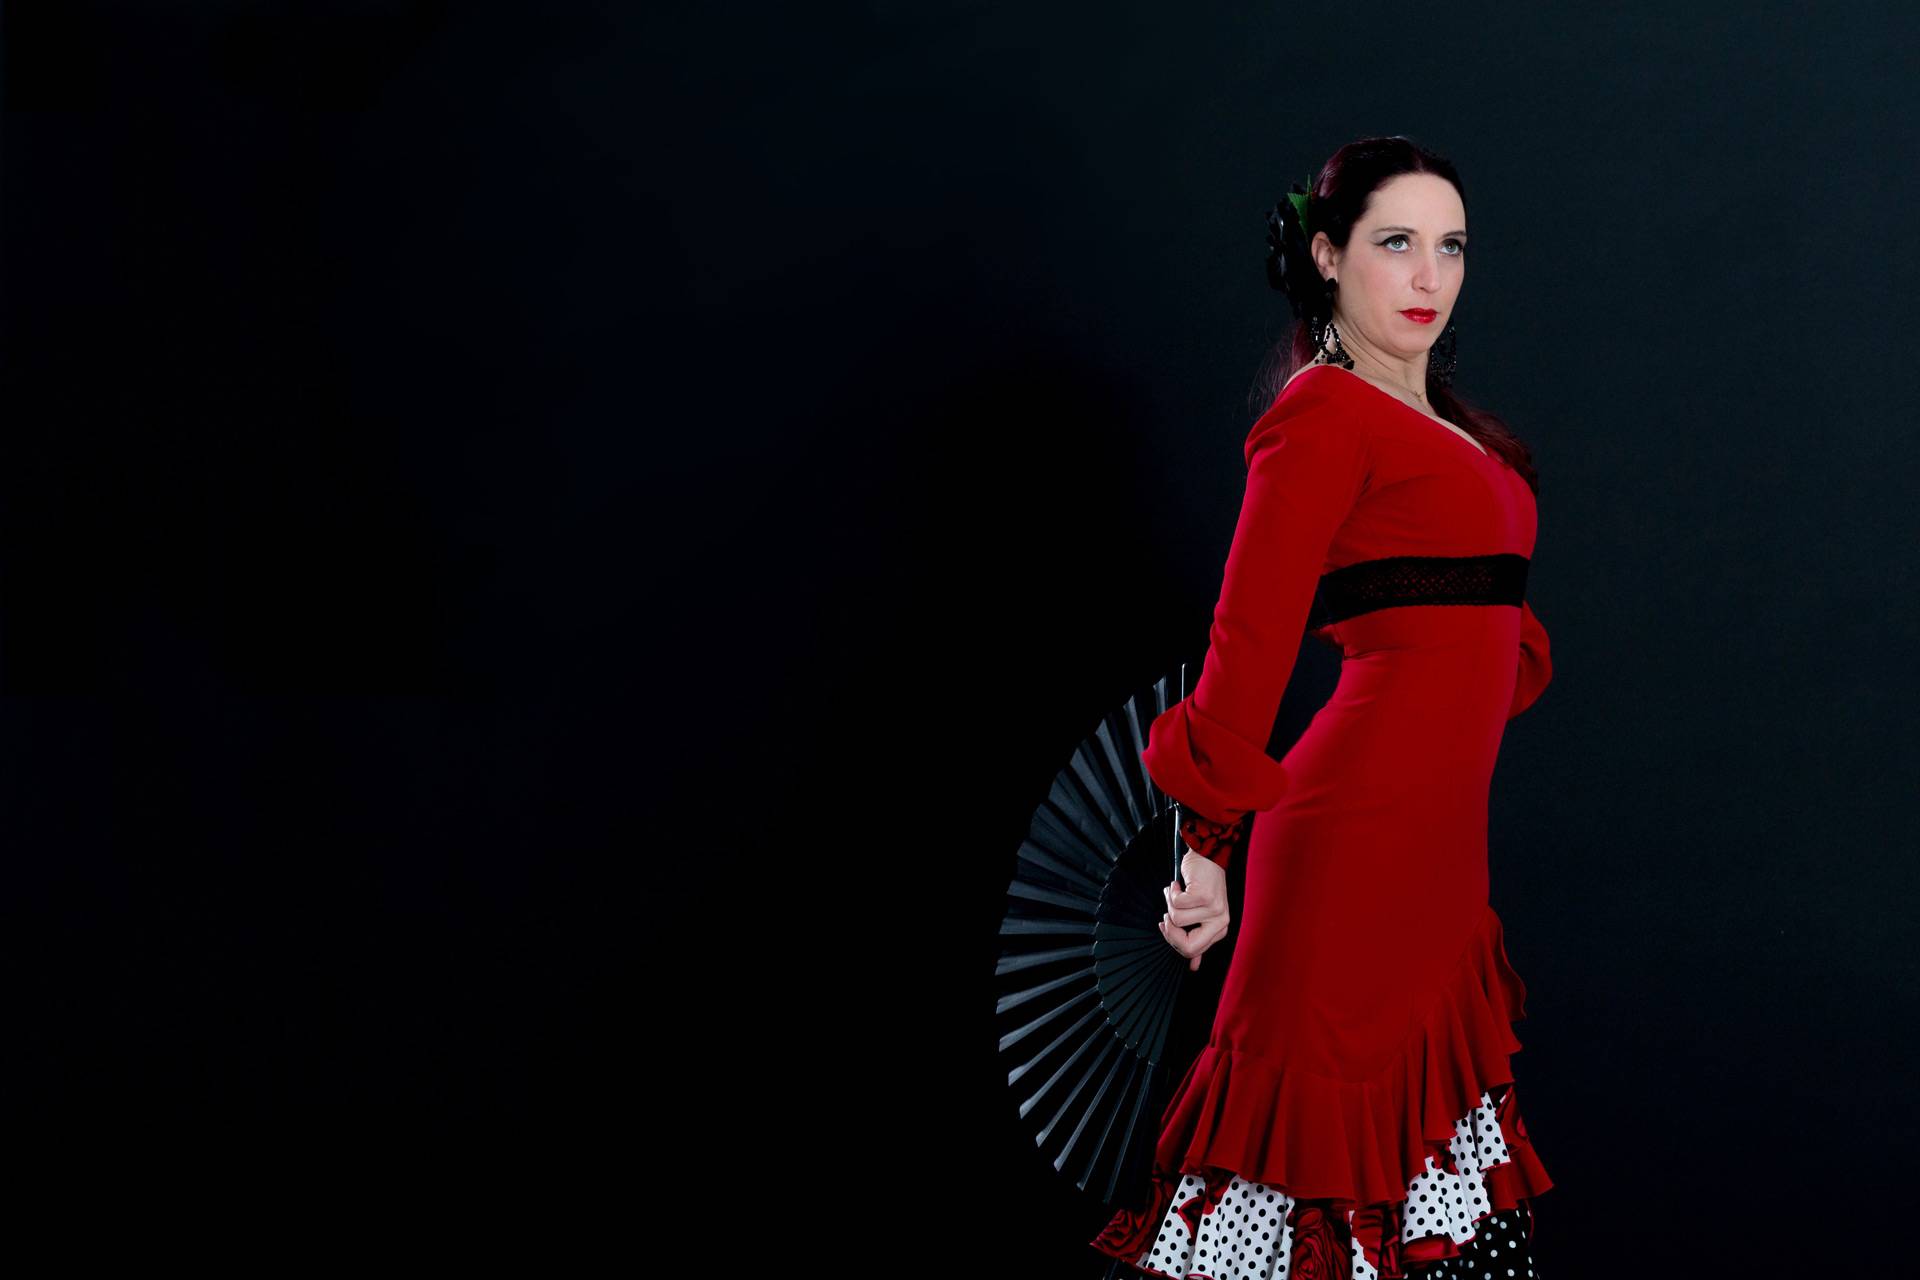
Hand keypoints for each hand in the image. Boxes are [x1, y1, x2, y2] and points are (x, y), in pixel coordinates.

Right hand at [1158, 849, 1230, 971]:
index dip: (1172, 940)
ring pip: (1176, 920)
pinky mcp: (1205, 896)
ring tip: (1176, 891)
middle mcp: (1221, 922)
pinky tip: (1178, 885)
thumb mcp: (1199, 915)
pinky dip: (1172, 892)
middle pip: (1187, 946)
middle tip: (1167, 913)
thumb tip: (1193, 966)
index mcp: (1219, 930)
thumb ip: (1195, 939)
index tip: (1164, 924)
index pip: (1191, 951)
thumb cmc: (1202, 885)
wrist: (1207, 857)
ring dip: (1170, 903)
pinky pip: (1177, 904)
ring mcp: (1215, 910)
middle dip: (1169, 930)